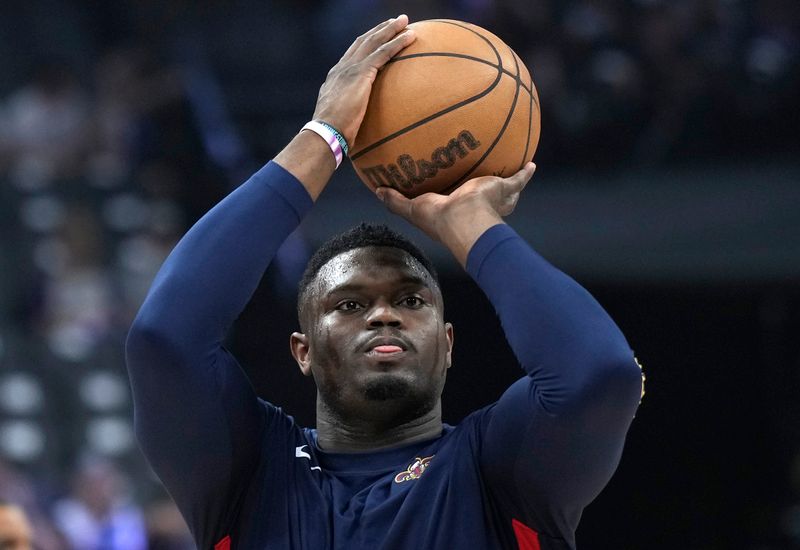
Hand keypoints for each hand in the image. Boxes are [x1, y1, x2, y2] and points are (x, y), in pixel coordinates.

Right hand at [313, 15, 415, 144]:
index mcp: (336, 77)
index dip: (367, 42)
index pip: (353, 53)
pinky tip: (410, 37)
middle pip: (364, 42)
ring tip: (405, 21)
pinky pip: (383, 53)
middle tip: (396, 21)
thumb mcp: (340, 117)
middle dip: (380, 29)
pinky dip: (397, 43)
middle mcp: (342, 68)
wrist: (326, 133)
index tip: (379, 35)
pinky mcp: (361, 74)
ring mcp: (351, 69)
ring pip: (374, 42)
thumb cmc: (332, 134)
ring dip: (391, 29)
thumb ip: (348, 111)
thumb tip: (356, 121)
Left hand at [377, 163, 535, 264]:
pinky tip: (531, 163)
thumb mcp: (413, 209)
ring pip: (503, 188)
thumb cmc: (440, 219)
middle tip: (484, 174)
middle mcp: (477, 205)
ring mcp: (494, 199)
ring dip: (507, 180)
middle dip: (485, 187)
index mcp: (457, 209)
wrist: (466, 219)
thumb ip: (396, 201)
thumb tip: (377, 190)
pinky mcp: (505, 189)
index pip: (457, 201)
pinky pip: (519, 179)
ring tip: (510, 165)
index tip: (454, 189)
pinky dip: (526, 172)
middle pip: (482, 195)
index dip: (456, 195)